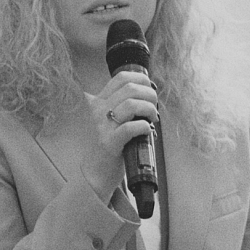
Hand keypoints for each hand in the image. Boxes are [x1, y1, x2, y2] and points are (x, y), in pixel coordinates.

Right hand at [81, 71, 157, 200]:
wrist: (95, 172)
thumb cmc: (109, 144)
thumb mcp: (111, 119)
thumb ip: (123, 105)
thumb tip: (149, 94)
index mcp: (99, 101)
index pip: (121, 78)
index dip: (142, 79)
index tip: (151, 89)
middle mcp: (98, 110)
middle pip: (130, 88)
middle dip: (150, 95)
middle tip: (154, 108)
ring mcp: (102, 126)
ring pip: (131, 104)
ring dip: (149, 109)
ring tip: (153, 119)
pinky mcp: (108, 142)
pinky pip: (130, 128)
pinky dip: (144, 126)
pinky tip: (147, 130)